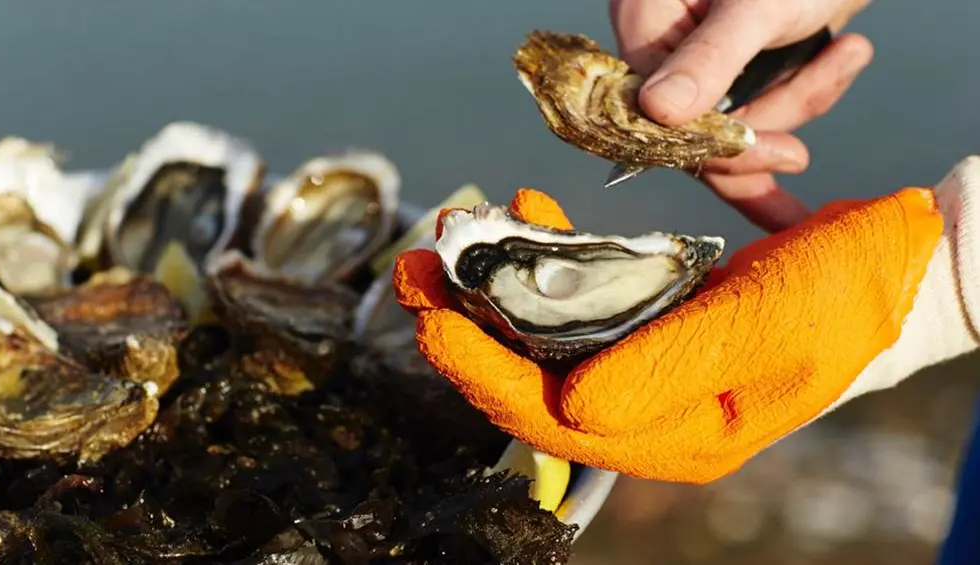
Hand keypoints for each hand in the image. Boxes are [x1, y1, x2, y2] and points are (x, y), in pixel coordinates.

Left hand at [392, 156, 979, 482]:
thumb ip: (664, 369)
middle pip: (533, 379)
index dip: (482, 371)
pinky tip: (531, 220)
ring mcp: (650, 367)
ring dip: (496, 289)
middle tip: (416, 272)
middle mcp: (651, 409)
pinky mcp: (656, 324)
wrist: (896, 267)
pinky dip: (551, 261)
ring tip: (450, 243)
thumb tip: (569, 408)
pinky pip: (584, 302)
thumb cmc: (844, 298)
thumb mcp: (762, 331)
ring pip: (547, 339)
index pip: (552, 418)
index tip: (431, 320)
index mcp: (676, 433)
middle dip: (468, 327)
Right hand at [610, 0, 874, 231]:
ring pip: (728, 126)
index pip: (659, 111)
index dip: (720, 143)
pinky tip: (842, 59)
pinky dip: (799, 101)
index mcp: (643, 18)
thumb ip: (709, 58)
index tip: (788, 153)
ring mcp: (689, 58)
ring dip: (798, 100)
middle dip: (769, 125)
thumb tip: (657, 111)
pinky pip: (748, 115)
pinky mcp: (724, 68)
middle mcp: (656, 43)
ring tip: (851, 49)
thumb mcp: (759, 6)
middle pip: (693, 128)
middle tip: (807, 146)